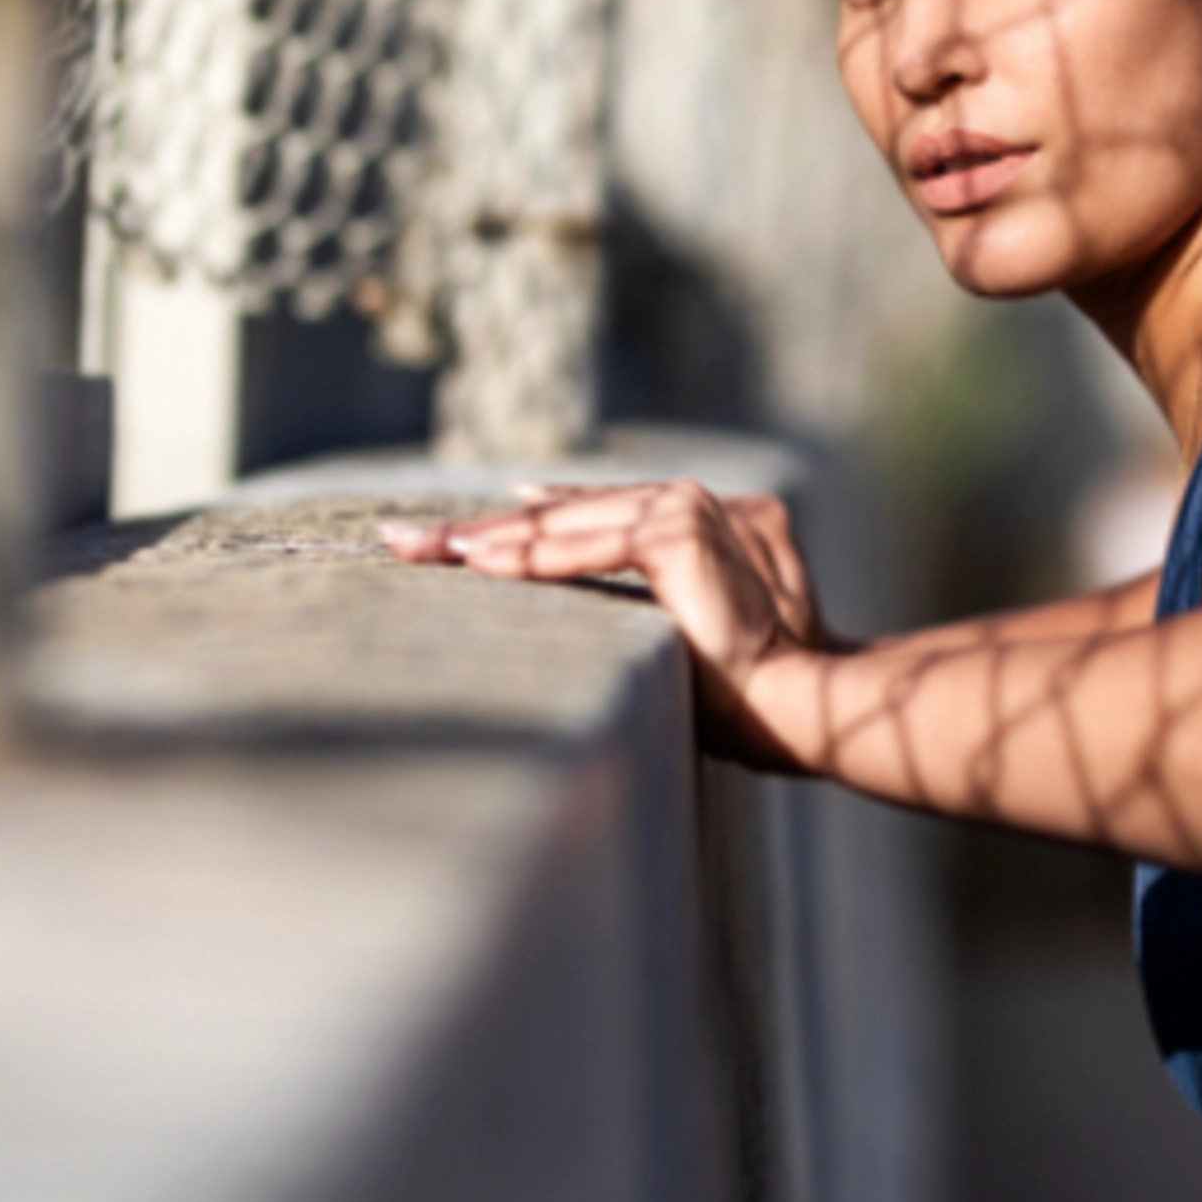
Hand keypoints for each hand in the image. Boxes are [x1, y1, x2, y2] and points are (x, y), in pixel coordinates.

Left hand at [380, 482, 831, 761]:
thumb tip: (559, 582)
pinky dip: (527, 554)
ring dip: (488, 539)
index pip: (587, 516)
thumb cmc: (745, 687)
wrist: (799, 702)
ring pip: (566, 523)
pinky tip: (472, 560)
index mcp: (698, 516)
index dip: (518, 525)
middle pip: (564, 512)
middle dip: (479, 530)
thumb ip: (636, 594)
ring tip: (421, 549)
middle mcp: (693, 500)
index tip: (457, 534)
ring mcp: (689, 507)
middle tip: (402, 538)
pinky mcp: (680, 530)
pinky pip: (586, 545)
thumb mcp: (676, 630)